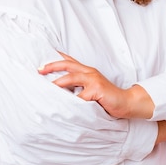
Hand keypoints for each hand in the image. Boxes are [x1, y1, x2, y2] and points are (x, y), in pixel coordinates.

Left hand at [39, 52, 154, 118]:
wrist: (126, 102)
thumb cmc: (107, 98)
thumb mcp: (91, 89)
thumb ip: (79, 87)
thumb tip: (61, 91)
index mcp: (87, 71)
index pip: (70, 61)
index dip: (56, 57)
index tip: (43, 58)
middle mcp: (90, 72)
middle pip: (68, 65)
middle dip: (52, 66)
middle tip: (39, 69)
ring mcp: (94, 80)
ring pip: (71, 78)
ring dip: (58, 83)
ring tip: (48, 88)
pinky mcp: (97, 89)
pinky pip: (81, 96)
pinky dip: (73, 102)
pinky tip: (66, 107)